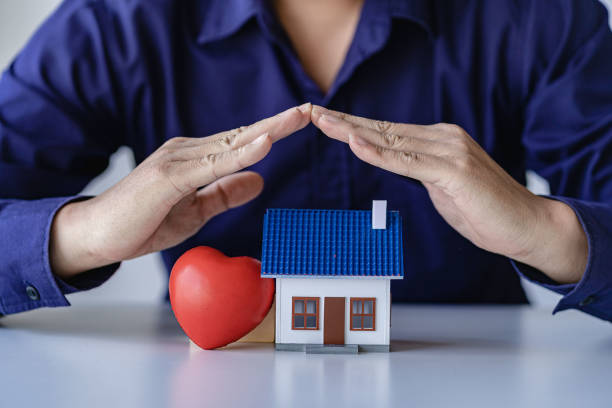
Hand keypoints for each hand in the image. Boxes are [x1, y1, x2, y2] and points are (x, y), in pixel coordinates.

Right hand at [50, 104, 311, 278]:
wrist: (97, 234)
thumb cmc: (143, 221)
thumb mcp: (196, 212)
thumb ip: (225, 194)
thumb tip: (260, 179)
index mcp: (195, 159)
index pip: (241, 142)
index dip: (271, 132)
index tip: (298, 122)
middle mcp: (187, 152)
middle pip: (241, 135)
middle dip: (278, 123)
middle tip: (310, 110)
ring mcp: (177, 161)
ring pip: (231, 144)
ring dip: (267, 130)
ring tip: (297, 117)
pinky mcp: (168, 177)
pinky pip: (212, 165)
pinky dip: (240, 154)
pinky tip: (264, 144)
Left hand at [311, 105, 587, 283]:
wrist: (527, 225)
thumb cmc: (485, 211)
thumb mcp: (443, 188)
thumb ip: (421, 172)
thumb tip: (399, 165)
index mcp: (438, 141)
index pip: (388, 131)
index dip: (354, 125)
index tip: (327, 120)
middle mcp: (442, 138)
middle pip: (383, 130)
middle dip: (344, 122)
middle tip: (312, 112)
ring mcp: (449, 151)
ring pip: (391, 140)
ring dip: (352, 132)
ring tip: (323, 121)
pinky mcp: (454, 170)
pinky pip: (408, 162)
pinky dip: (379, 153)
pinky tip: (355, 144)